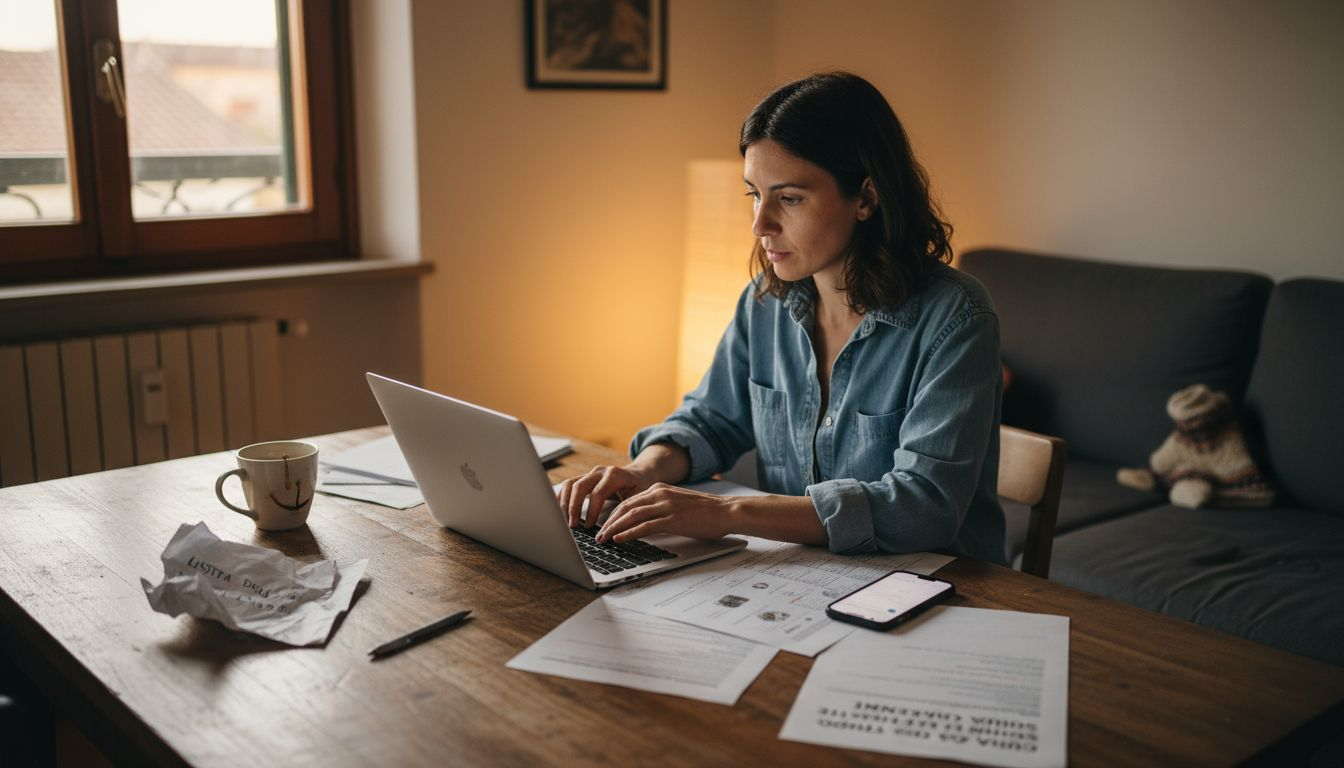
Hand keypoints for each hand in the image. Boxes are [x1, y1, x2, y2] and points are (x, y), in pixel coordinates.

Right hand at [557, 464, 656, 527]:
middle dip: (574, 507)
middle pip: (580, 486)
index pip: (598, 492)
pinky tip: (558, 510)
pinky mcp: (584, 478)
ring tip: (564, 520)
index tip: (588, 526)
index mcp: (615, 475)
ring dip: (565, 503)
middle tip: (572, 525)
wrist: (640, 473)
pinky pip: (568, 485)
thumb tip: (618, 529)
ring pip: (571, 484)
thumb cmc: (641, 488)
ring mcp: (591, 473)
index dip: (591, 510)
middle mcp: (600, 471)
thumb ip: (629, 509)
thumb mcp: (640, 497)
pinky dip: (561, 496)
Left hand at [596, 483, 736, 542]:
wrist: (726, 511)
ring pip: (631, 516)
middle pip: (625, 507)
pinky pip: (645, 526)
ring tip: (604, 539)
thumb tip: (644, 521)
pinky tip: (620, 539)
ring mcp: (666, 506)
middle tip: (598, 534)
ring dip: (614, 528)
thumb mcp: (678, 503)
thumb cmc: (706, 511)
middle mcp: (660, 494)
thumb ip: (661, 508)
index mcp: (659, 489)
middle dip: (608, 521)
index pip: (628, 501)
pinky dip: (629, 532)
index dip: (613, 514)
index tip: (604, 525)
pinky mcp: (672, 519)